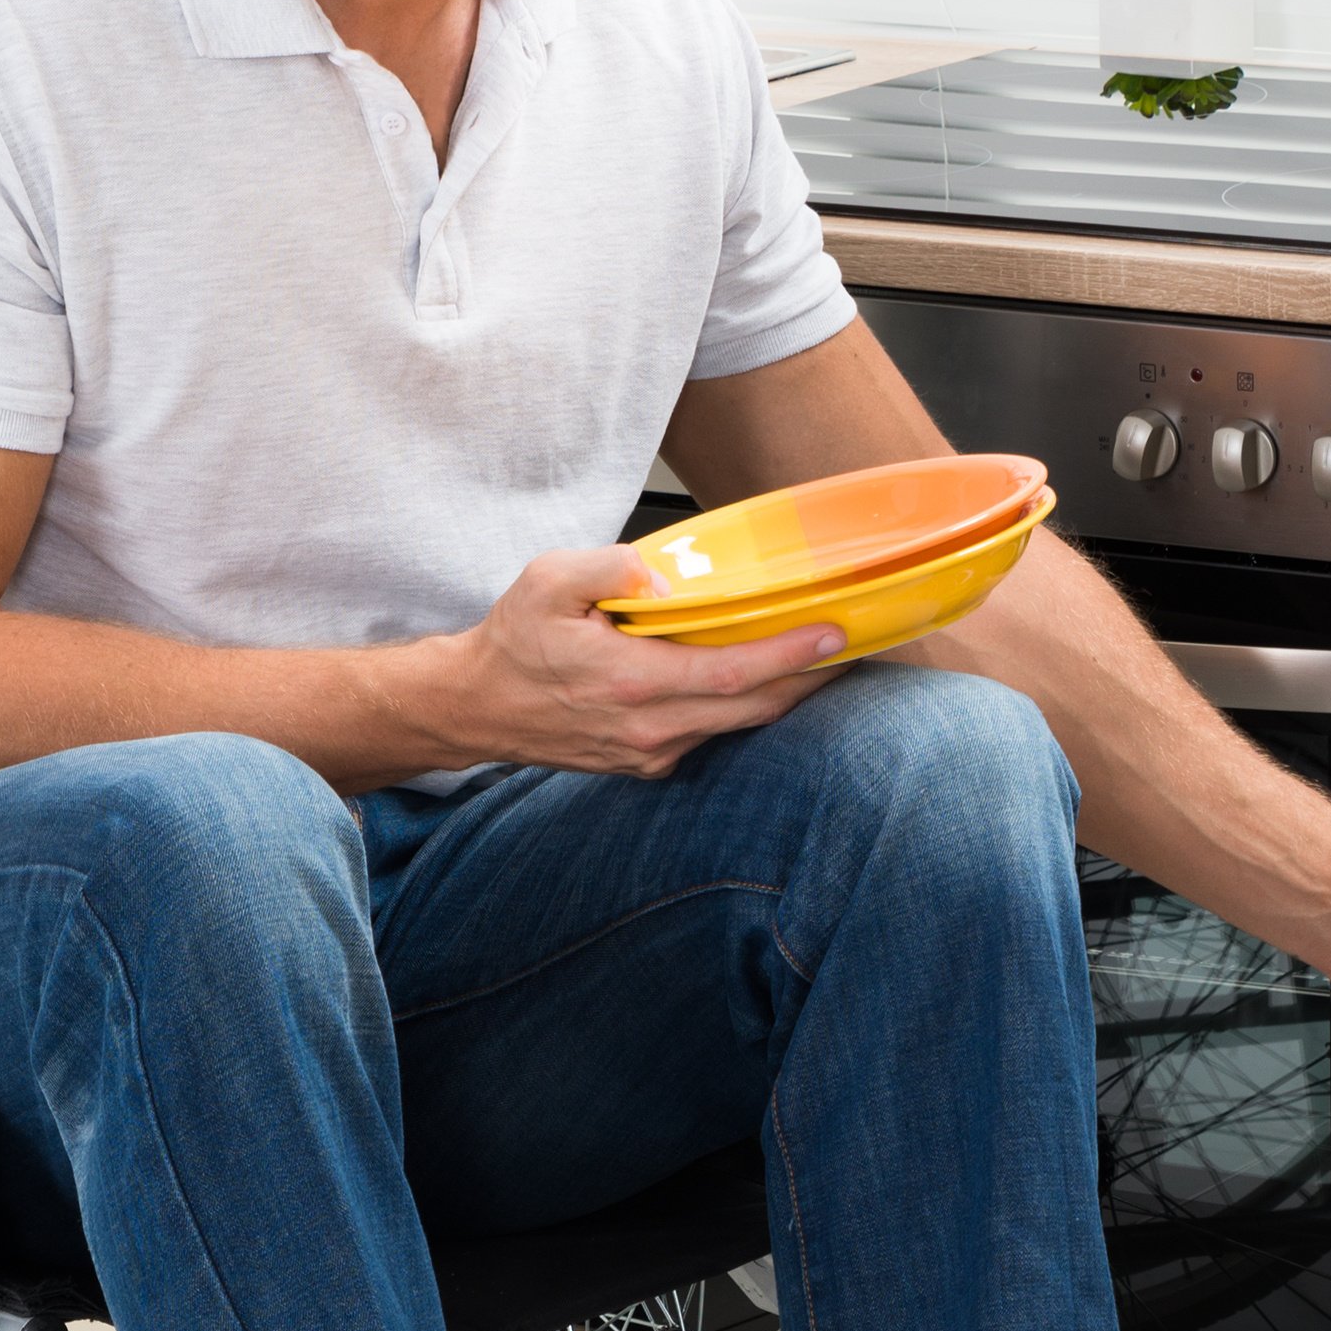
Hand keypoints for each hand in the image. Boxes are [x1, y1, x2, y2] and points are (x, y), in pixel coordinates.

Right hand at [408, 545, 850, 777]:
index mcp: (631, 683)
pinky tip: (763, 679)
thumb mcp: (547, 581)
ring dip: (783, 695)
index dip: (791, 656)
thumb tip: (660, 573)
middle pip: (755, 708)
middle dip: (811, 679)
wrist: (476, 707)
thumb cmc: (512, 642)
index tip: (835, 633)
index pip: (733, 673)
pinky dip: (745, 708)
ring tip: (821, 657)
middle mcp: (649, 728)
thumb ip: (608, 567)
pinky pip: (713, 734)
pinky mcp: (649, 763)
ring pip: (738, 725)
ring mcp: (651, 753)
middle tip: (855, 645)